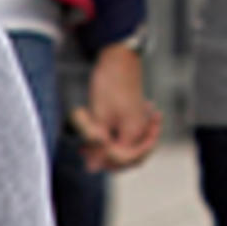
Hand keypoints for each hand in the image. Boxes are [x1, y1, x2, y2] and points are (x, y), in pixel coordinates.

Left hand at [70, 44, 160, 171]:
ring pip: (126, 147)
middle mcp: (140, 129)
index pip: (122, 159)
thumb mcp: (99, 115)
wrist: (119, 57)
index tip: (88, 150)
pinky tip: (96, 132)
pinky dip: (111, 137)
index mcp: (134, 130)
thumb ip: (97, 143)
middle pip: (129, 159)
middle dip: (106, 159)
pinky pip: (126, 135)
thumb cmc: (110, 83)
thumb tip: (92, 167)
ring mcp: (138, 121)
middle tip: (86, 150)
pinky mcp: (133, 114)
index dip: (105, 160)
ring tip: (88, 143)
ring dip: (108, 148)